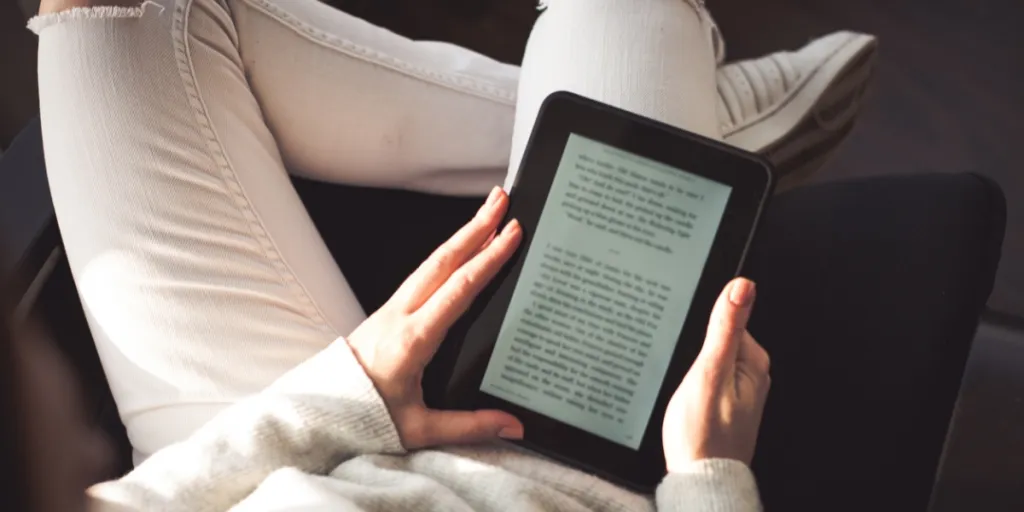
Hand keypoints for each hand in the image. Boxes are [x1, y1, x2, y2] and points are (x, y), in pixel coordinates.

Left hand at [346, 186, 524, 449]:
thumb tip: (514, 426)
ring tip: (486, 213)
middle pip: (443, 261)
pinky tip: (459, 249)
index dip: (488, 259)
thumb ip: (470, 426)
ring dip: (460, 235)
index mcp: (414, 339)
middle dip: (475, 227)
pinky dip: (445, 255)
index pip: (459, 289)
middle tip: (502, 199)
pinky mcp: (387, 312)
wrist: (318, 412)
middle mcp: (401, 315)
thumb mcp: (420, 428)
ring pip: (431, 263)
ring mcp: (391, 309)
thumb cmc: (365, 418)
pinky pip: (421, 275)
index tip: (511, 233)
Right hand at [662, 278, 770, 470]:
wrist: (701, 481)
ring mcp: (738, 393)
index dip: (700, 332)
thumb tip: (742, 286)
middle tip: (684, 379)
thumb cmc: (704, 436)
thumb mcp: (710, 372)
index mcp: (754, 361)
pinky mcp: (724, 406)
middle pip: (715, 342)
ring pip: (708, 363)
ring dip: (691, 373)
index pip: (725, 321)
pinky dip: (692, 388)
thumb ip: (725, 328)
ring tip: (685, 395)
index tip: (688, 352)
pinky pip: (706, 382)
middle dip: (694, 353)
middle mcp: (752, 375)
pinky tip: (686, 405)